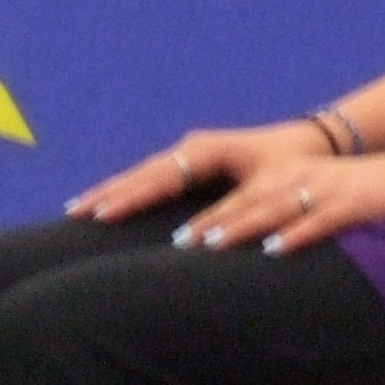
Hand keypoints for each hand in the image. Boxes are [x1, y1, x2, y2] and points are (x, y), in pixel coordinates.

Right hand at [69, 121, 343, 225]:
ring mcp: (188, 155)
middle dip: (106, 193)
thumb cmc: (293, 167)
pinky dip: (127, 191)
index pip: (156, 178)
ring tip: (78, 210)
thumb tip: (196, 242)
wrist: (311, 143)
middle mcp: (191, 149)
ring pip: (141, 175)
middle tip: (72, 213)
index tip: (99, 214)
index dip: (127, 197)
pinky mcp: (191, 165)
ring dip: (111, 192)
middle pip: (139, 174)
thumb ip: (232, 213)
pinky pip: (151, 179)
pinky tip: (108, 205)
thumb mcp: (267, 191)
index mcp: (204, 151)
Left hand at [175, 148, 384, 256]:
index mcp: (288, 177)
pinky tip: (274, 250)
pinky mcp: (352, 204)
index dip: (207, 215)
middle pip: (246, 201)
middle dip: (209, 221)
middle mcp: (299, 178)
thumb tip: (253, 251)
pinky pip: (319, 220)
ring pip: (275, 207)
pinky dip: (295, 234)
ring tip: (208, 245)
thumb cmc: (365, 197)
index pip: (238, 197)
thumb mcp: (320, 201)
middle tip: (177, 243)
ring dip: (240, 225)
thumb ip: (286, 220)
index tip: (177, 237)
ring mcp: (325, 189)